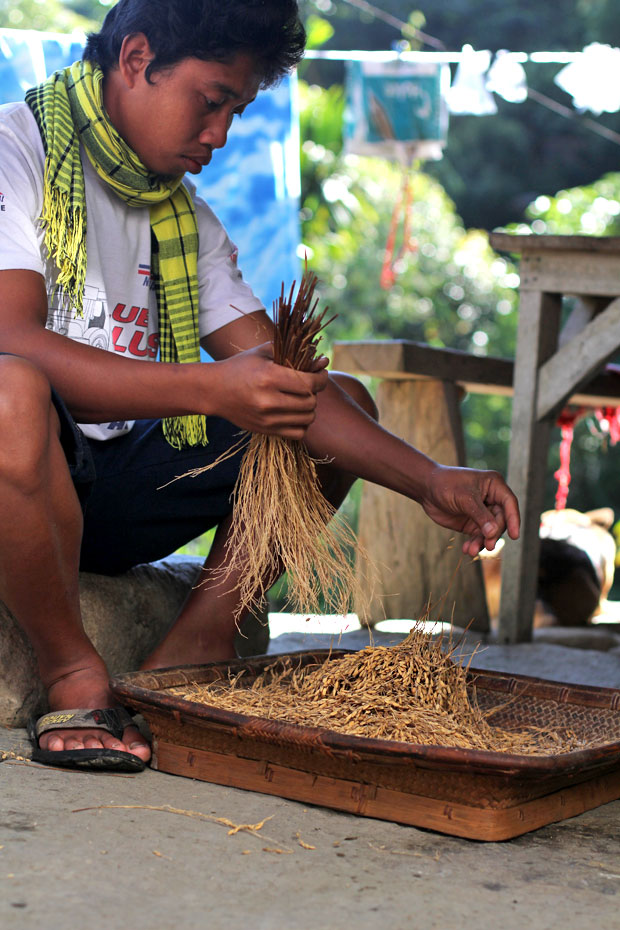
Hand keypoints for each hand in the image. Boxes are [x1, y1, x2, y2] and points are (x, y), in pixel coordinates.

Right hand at [209, 342, 328, 438]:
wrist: (214, 390)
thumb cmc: (240, 367)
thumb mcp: (263, 353)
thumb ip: (292, 353)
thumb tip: (323, 360)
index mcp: (269, 377)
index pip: (309, 383)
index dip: (321, 378)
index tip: (320, 374)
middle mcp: (268, 400)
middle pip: (311, 402)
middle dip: (315, 393)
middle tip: (308, 386)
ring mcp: (267, 418)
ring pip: (307, 418)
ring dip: (310, 408)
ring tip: (302, 399)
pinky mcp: (265, 430)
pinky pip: (298, 433)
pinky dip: (302, 424)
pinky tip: (296, 413)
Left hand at [420, 464, 519, 556]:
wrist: (426, 489)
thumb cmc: (446, 485)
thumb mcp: (464, 498)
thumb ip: (480, 515)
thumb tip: (493, 532)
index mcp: (494, 486)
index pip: (509, 503)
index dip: (514, 519)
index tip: (515, 536)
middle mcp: (492, 499)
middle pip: (501, 521)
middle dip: (494, 534)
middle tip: (488, 545)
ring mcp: (482, 513)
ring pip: (490, 531)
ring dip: (483, 542)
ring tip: (472, 550)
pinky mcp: (472, 523)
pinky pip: (478, 536)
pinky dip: (474, 544)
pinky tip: (468, 549)